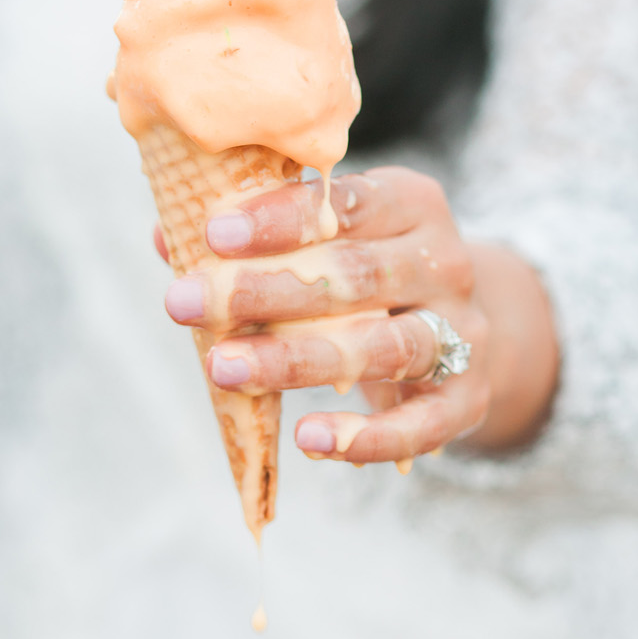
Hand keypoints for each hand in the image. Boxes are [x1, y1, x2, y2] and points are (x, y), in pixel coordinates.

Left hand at [161, 146, 559, 461]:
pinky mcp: (468, 399)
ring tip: (223, 368)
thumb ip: (258, 238)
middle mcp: (445, 261)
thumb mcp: (334, 239)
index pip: (345, 202)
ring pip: (382, 346)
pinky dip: (366, 436)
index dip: (278, 218)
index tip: (210, 233)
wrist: (472, 329)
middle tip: (183, 303)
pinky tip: (308, 436)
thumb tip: (164, 239)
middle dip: (264, 291)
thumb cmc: (374, 273)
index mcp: (411, 201)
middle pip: (355, 277)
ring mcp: (464, 331)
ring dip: (298, 360)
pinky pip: (420, 424)